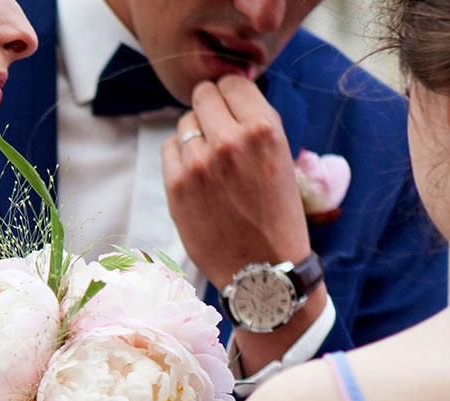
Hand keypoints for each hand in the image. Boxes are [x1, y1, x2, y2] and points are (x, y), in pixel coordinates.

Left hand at [162, 77, 311, 286]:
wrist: (263, 269)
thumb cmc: (277, 215)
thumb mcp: (281, 158)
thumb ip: (254, 124)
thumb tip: (226, 94)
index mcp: (264, 129)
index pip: (233, 82)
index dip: (231, 93)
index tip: (231, 105)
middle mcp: (230, 141)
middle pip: (204, 95)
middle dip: (210, 107)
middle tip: (218, 129)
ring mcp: (199, 163)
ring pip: (185, 122)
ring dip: (195, 134)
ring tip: (211, 160)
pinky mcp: (176, 186)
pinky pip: (168, 149)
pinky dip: (179, 156)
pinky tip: (195, 175)